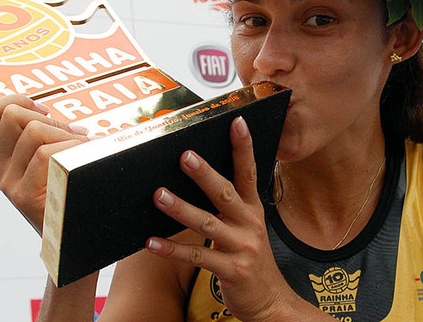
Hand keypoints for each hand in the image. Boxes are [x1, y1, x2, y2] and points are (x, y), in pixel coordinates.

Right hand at [0, 95, 88, 233]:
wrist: (80, 241)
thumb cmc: (75, 193)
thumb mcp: (55, 158)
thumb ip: (45, 136)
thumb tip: (47, 111)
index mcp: (3, 158)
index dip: (16, 101)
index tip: (45, 113)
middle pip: (15, 115)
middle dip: (54, 120)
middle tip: (76, 139)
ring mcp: (9, 185)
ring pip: (35, 131)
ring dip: (69, 137)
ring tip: (85, 155)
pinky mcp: (25, 197)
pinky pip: (47, 154)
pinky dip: (73, 152)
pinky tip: (85, 166)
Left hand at [144, 116, 294, 320]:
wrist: (271, 300)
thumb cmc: (251, 257)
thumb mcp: (248, 226)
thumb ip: (230, 204)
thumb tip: (202, 178)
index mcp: (253, 209)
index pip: (249, 172)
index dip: (244, 147)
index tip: (236, 122)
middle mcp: (250, 223)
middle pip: (226, 194)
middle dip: (205, 174)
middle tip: (185, 155)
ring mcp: (242, 247)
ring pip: (207, 224)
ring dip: (181, 209)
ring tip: (159, 195)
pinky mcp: (230, 270)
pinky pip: (197, 258)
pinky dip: (172, 250)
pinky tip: (151, 242)